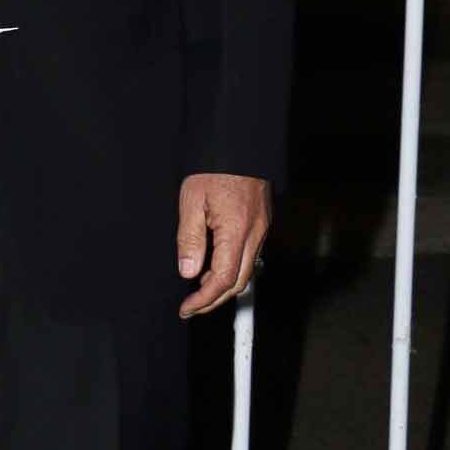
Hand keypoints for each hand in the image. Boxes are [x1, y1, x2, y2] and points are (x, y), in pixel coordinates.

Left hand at [176, 172, 270, 315]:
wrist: (239, 142)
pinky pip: (250, 254)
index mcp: (237, 230)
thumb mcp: (191, 200)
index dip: (204, 299)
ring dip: (224, 285)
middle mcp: (255, 233)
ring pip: (247, 270)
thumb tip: (188, 271)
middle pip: (239, 281)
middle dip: (215, 300)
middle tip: (192, 306)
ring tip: (198, 289)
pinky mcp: (262, 222)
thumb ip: (190, 239)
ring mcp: (262, 228)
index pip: (223, 279)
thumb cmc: (214, 166)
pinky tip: (214, 265)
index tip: (187, 307)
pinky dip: (233, 268)